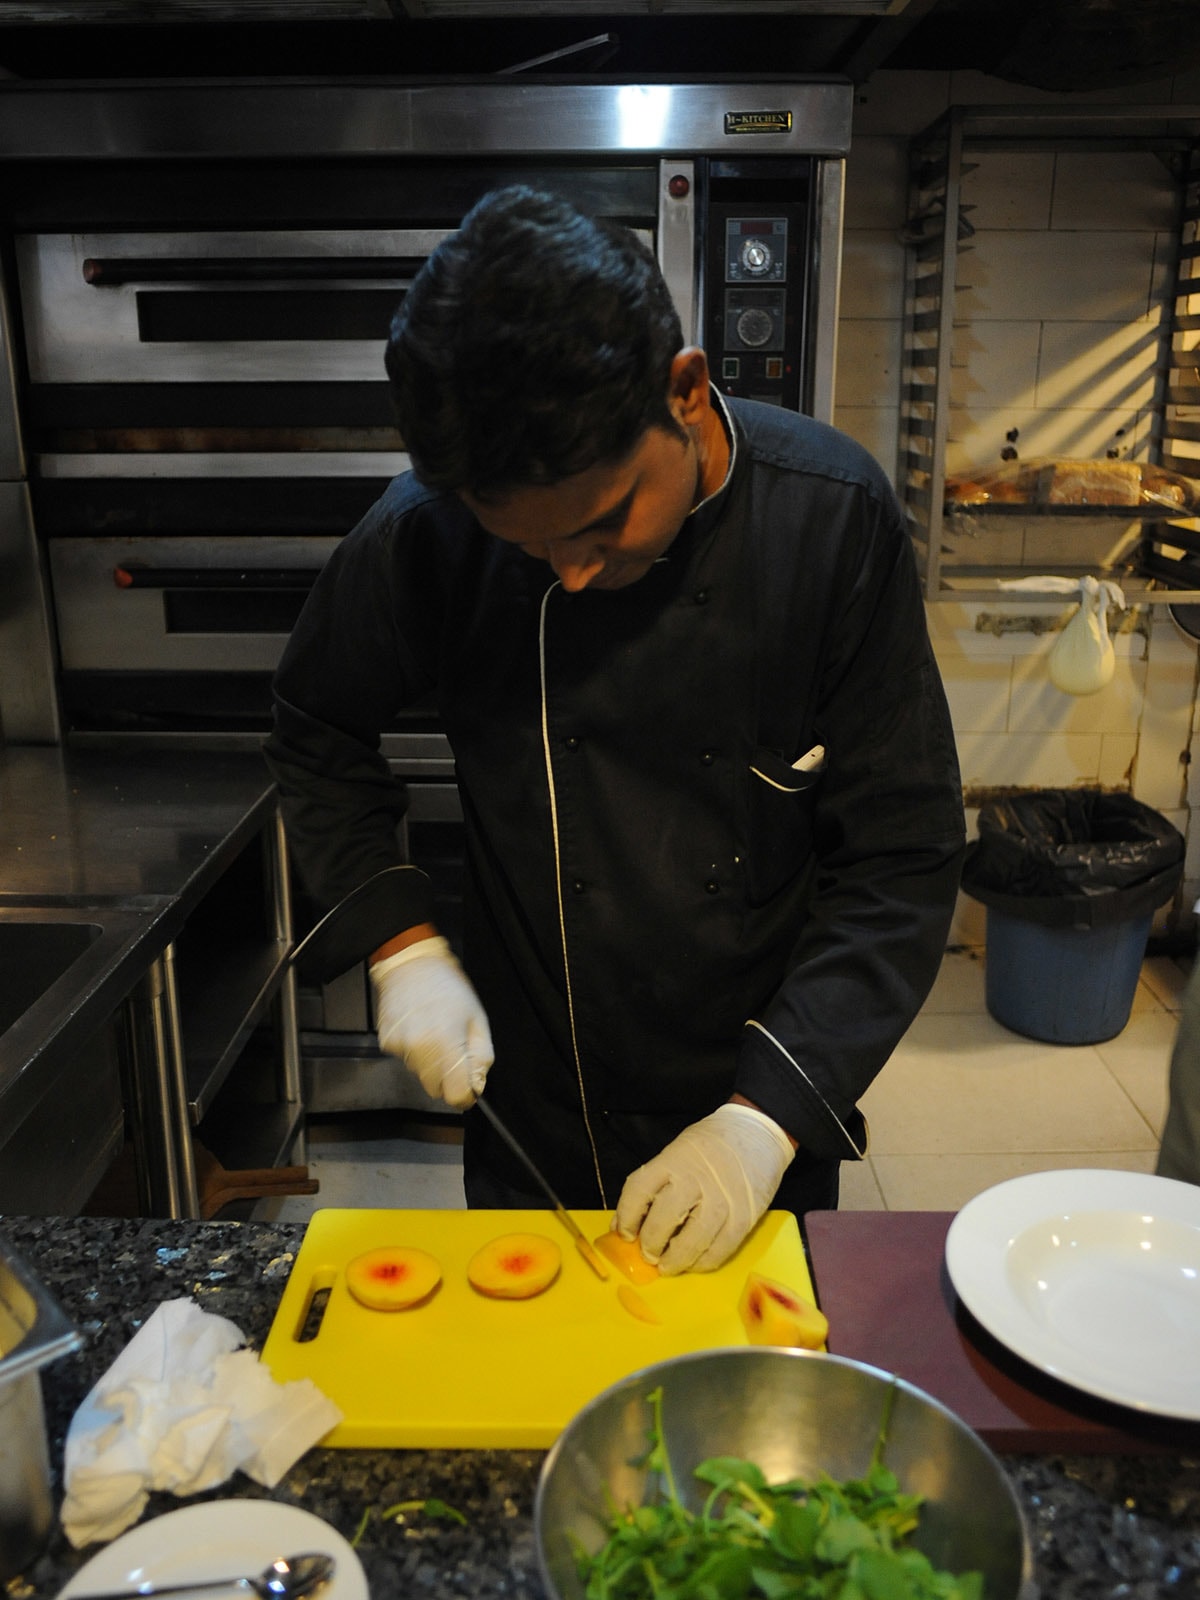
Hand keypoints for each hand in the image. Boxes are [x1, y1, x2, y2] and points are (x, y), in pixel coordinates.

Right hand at [369, 935, 492, 1108]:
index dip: (465, 1096)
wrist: (411, 964)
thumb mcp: (477, 1018)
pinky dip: (415, 1050)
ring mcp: (401, 1047)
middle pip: (436, 1088)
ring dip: (431, 1062)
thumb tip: (477, 1084)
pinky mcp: (388, 1043)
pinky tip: (419, 1027)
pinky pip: (406, 1059)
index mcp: (447, 1042)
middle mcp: (421, 1048)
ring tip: (435, 1030)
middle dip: (448, 1077)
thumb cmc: (448, 987)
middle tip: (453, 1049)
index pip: (455, 1094)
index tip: (469, 1090)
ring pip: (420, 1074)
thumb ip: (481, 1056)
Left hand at [614, 1103, 794, 1274]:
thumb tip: (626, 1223)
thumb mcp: (676, 1151)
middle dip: (650, 1245)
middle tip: (648, 1254)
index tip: (625, 1233)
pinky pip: (719, 1251)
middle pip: (662, 1221)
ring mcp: (721, 1201)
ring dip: (675, 1261)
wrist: (757, 1132)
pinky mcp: (743, 1219)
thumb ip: (654, 1183)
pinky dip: (703, 1263)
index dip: (626, 1217)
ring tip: (667, 1266)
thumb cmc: (711, 1144)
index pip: (638, 1191)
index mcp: (673, 1161)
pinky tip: (694, 1263)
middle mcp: (695, 1180)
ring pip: (691, 1242)